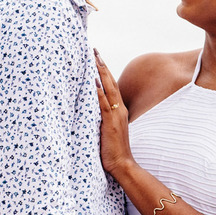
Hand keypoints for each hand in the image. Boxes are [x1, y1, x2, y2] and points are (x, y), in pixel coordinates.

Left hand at [94, 49, 134, 175]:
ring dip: (100, 72)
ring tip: (94, 58)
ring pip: (108, 88)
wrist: (123, 164)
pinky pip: (103, 103)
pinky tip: (93, 80)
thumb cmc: (114, 150)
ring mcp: (115, 115)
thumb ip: (103, 119)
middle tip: (94, 50)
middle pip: (110, 82)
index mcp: (119, 111)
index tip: (97, 59)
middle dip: (102, 65)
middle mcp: (119, 109)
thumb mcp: (108, 130)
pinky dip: (99, 91)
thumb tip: (92, 113)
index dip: (104, 72)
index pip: (111, 87)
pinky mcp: (110, 122)